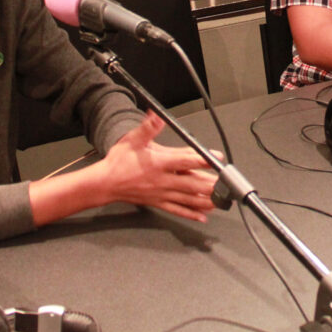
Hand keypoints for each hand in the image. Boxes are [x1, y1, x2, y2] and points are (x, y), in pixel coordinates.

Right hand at [102, 114, 217, 221]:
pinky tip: (203, 216)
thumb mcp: (133, 140)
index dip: (202, 159)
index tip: (216, 158)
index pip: (185, 160)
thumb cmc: (119, 162)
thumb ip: (148, 128)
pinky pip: (178, 210)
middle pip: (191, 183)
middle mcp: (163, 181)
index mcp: (159, 163)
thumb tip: (156, 115)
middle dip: (211, 184)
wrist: (105, 184)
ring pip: (188, 199)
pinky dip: (192, 214)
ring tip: (221, 200)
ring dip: (206, 200)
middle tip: (226, 184)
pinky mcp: (159, 203)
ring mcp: (162, 194)